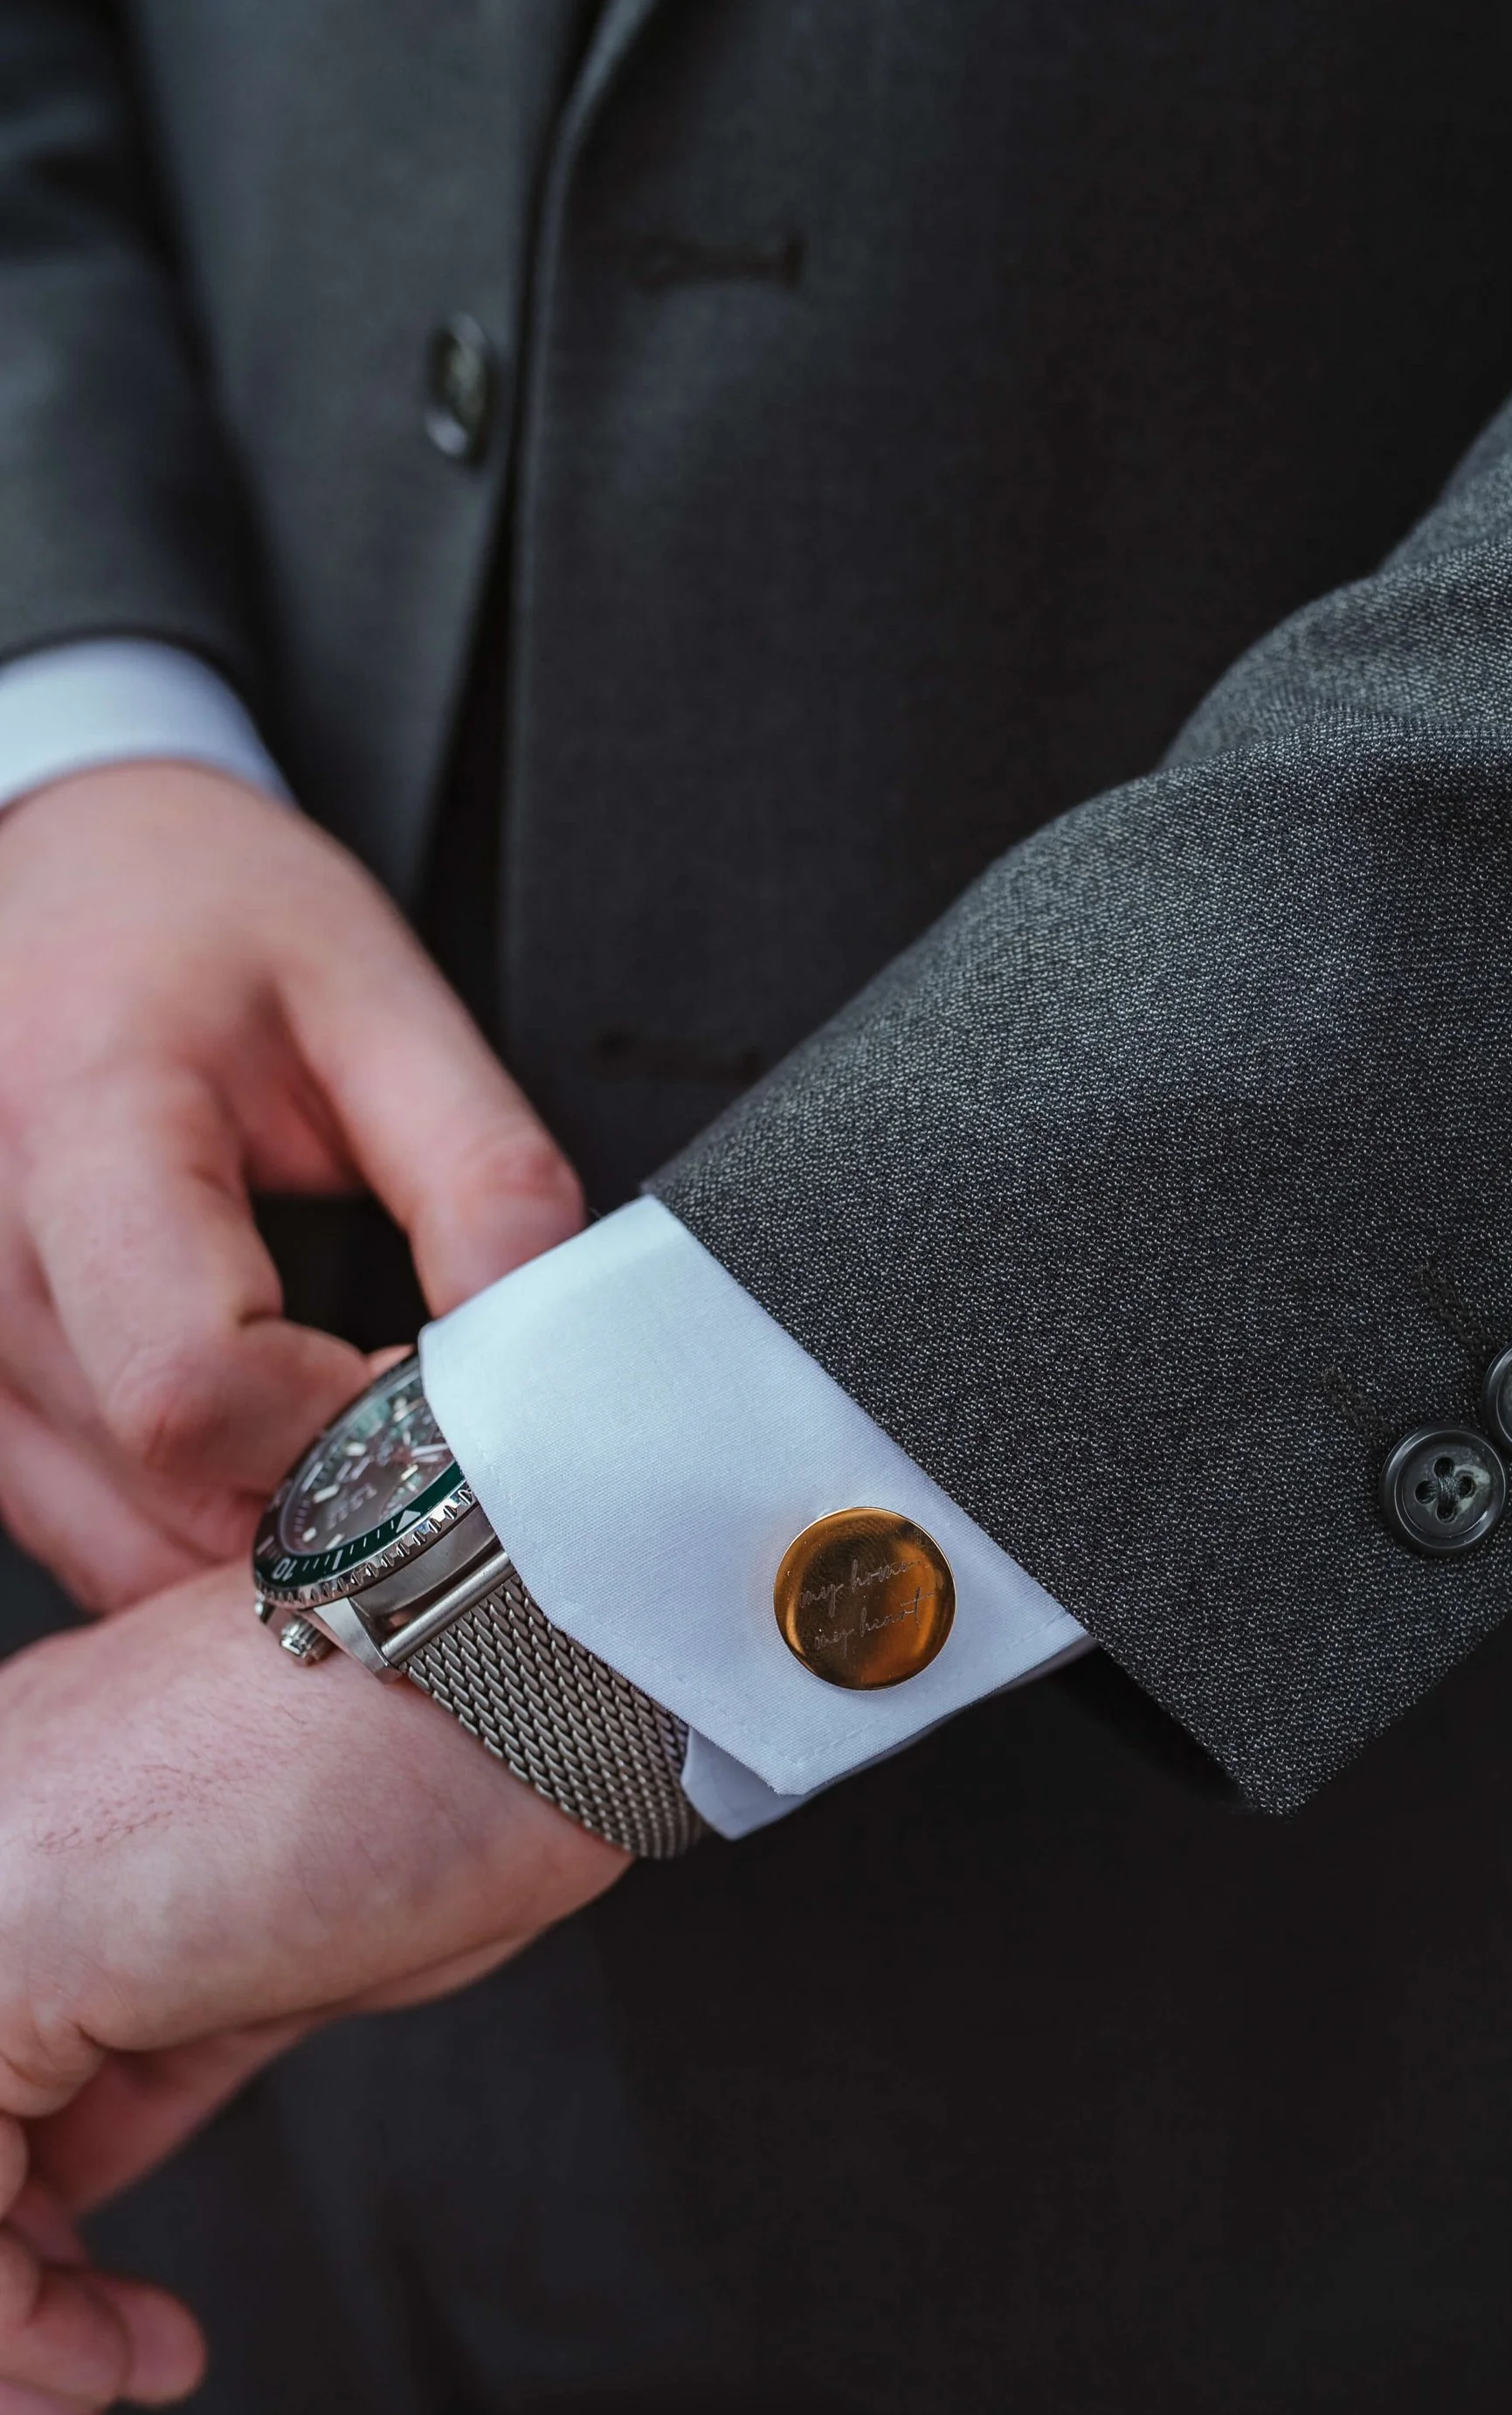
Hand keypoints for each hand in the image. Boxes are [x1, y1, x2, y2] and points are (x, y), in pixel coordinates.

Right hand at [0, 762, 583, 1610]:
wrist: (69, 870)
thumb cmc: (206, 914)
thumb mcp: (379, 995)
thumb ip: (480, 1171)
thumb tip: (540, 1346)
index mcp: (81, 1123)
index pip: (192, 1382)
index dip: (348, 1433)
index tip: (437, 1393)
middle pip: (161, 1486)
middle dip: (328, 1502)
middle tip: (417, 1427)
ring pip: (116, 1544)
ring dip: (261, 1534)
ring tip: (342, 1428)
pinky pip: (76, 1529)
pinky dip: (185, 1526)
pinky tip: (259, 1449)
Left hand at [0, 1569, 625, 2414]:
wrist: (523, 1670)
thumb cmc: (456, 1772)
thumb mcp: (269, 1947)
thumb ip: (144, 2048)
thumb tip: (72, 2168)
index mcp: (13, 1822)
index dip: (7, 2223)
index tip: (74, 2315)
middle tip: (65, 2400)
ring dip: (7, 2320)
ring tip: (105, 2381)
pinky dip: (20, 2309)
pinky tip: (117, 2345)